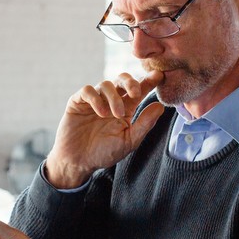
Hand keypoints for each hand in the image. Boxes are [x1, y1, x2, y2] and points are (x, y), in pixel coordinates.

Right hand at [45, 70, 164, 188]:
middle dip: (130, 82)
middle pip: (122, 80)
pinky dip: (95, 98)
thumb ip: (145, 124)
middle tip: (136, 93)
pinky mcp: (77, 102)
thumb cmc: (105, 153)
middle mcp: (110, 101)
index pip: (138, 91)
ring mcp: (94, 100)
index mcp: (126, 109)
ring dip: (113, 97)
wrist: (78, 162)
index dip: (148, 81)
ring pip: (106, 84)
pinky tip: (100, 112)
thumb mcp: (129, 141)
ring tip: (115, 114)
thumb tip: (160, 106)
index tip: (159, 76)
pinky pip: (87, 91)